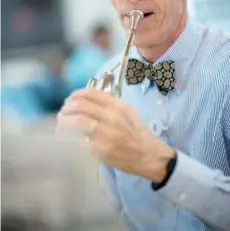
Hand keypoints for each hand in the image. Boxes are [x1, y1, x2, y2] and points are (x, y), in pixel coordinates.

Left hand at [57, 88, 174, 180]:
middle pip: (80, 105)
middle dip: (66, 108)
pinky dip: (68, 137)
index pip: (90, 93)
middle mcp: (111, 117)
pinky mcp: (100, 149)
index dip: (76, 94)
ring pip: (76, 121)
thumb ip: (110, 104)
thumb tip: (88, 99)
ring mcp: (105, 133)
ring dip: (64, 122)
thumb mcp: (128, 112)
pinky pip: (78, 139)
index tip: (70, 100)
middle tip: (63, 113)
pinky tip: (65, 139)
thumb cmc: (138, 133)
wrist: (148, 155)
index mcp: (117, 106)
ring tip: (61, 125)